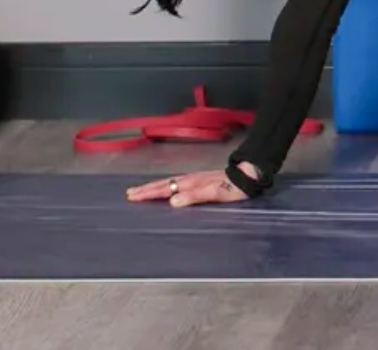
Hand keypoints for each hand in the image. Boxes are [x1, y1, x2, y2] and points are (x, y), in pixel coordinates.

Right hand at [126, 164, 257, 207]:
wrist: (248, 176)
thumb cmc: (233, 187)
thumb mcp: (215, 193)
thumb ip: (194, 196)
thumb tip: (172, 201)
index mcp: (190, 183)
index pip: (165, 189)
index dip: (148, 193)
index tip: (133, 197)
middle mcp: (190, 179)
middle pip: (163, 184)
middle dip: (146, 189)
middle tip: (129, 193)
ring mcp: (195, 179)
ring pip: (169, 182)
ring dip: (154, 187)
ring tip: (141, 191)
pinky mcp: (200, 180)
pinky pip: (177, 183)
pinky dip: (166, 186)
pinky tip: (167, 189)